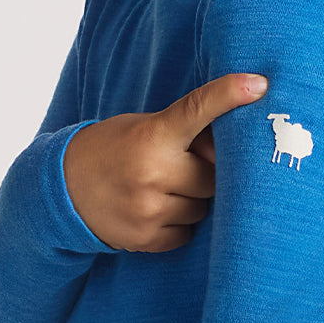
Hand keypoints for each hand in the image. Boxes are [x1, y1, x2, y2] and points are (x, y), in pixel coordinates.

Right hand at [63, 73, 267, 251]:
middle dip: (207, 170)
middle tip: (186, 163)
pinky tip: (157, 208)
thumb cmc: (113, 148)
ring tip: (166, 187)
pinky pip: (187, 232)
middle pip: (214, 174)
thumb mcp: (143, 127)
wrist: (63, 188)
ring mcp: (149, 208)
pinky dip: (179, 222)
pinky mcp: (145, 238)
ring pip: (204, 206)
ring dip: (195, 198)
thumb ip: (183, 135)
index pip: (197, 109)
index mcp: (152, 134)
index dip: (229, 94)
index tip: (260, 84)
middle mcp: (152, 171)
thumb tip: (231, 150)